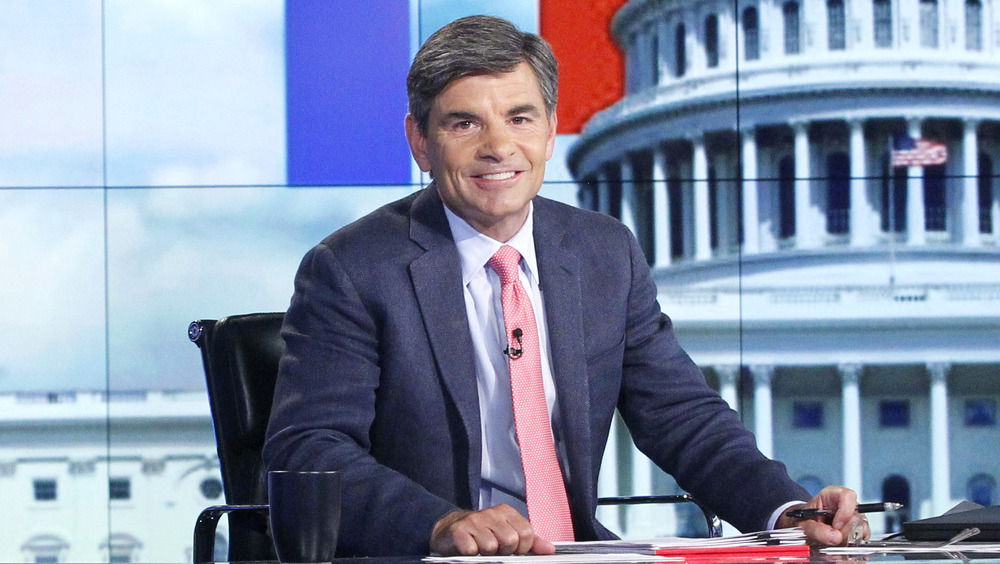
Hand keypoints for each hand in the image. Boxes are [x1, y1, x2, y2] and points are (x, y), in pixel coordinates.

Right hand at [429, 505, 555, 555]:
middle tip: (494, 549)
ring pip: (491, 547)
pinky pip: (472, 550)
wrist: (450, 529)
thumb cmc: (482, 533)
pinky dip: (471, 554)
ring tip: (480, 548)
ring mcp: (474, 520)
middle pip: (510, 540)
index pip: (526, 533)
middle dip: (503, 551)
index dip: (521, 548)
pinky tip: (468, 548)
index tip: (511, 549)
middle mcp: (491, 513)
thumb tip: (550, 549)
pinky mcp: (459, 530)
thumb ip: (530, 541)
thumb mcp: (508, 533)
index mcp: (507, 512)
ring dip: (485, 554)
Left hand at [777, 486, 870, 545]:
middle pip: (857, 516)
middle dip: (845, 531)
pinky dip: (852, 545)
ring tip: (835, 542)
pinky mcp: (857, 530)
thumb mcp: (803, 524)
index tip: (836, 526)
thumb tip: (835, 537)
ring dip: (849, 540)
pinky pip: (862, 538)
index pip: (848, 496)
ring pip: (862, 529)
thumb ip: (816, 530)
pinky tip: (840, 545)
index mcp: (832, 495)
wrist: (802, 525)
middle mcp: (846, 505)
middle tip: (833, 538)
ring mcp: (853, 517)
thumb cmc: (804, 519)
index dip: (845, 512)